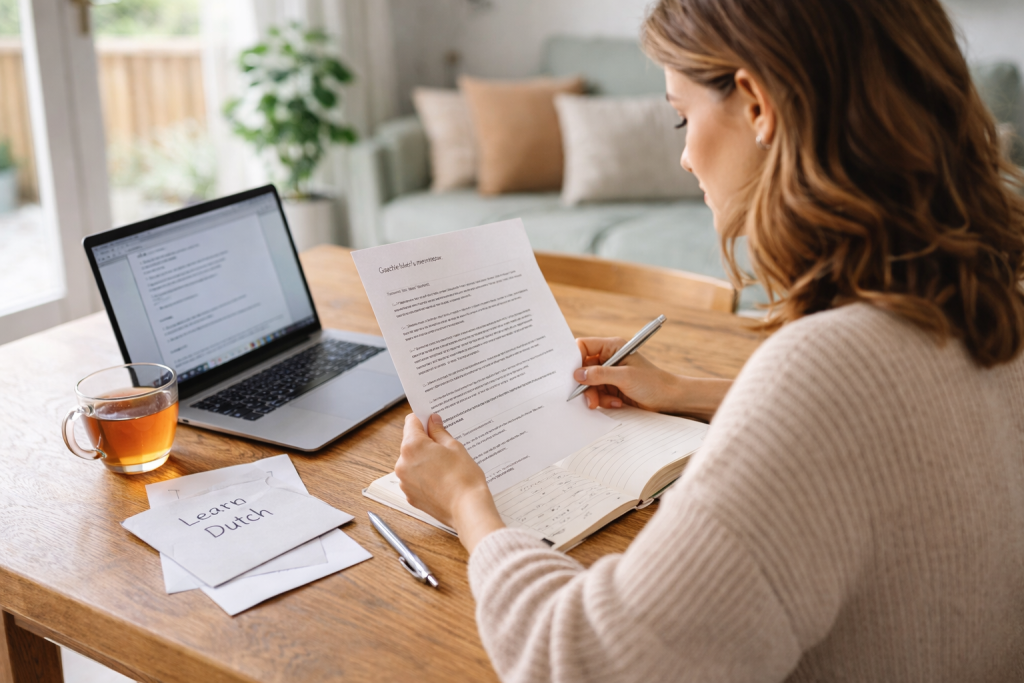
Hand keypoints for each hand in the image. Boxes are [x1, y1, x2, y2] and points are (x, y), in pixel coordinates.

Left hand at [395, 413, 504, 553]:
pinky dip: (424, 476)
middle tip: (446, 446)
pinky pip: (414, 478)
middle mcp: (402, 463)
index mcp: (412, 446)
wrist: (467, 509)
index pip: (411, 422)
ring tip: (446, 466)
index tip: (433, 422)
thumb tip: (432, 422)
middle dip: (425, 442)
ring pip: (412, 462)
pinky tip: (442, 479)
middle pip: (410, 443)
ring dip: (424, 460)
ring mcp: (404, 481)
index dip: (423, 420)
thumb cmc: (464, 478)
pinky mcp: (410, 495)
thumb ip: (439, 432)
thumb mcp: (454, 447)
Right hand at [574, 337, 731, 420]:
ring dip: (596, 396)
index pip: (584, 346)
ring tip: (609, 402)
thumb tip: (577, 375)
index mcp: (612, 347)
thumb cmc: (653, 383)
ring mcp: (610, 374)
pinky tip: (617, 403)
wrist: (670, 400)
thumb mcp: (625, 377)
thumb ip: (599, 374)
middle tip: (589, 398)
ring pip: (589, 385)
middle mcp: (608, 359)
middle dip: (586, 385)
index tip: (571, 374)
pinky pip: (597, 395)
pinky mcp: (612, 388)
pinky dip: (604, 401)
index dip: (574, 359)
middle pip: (583, 369)